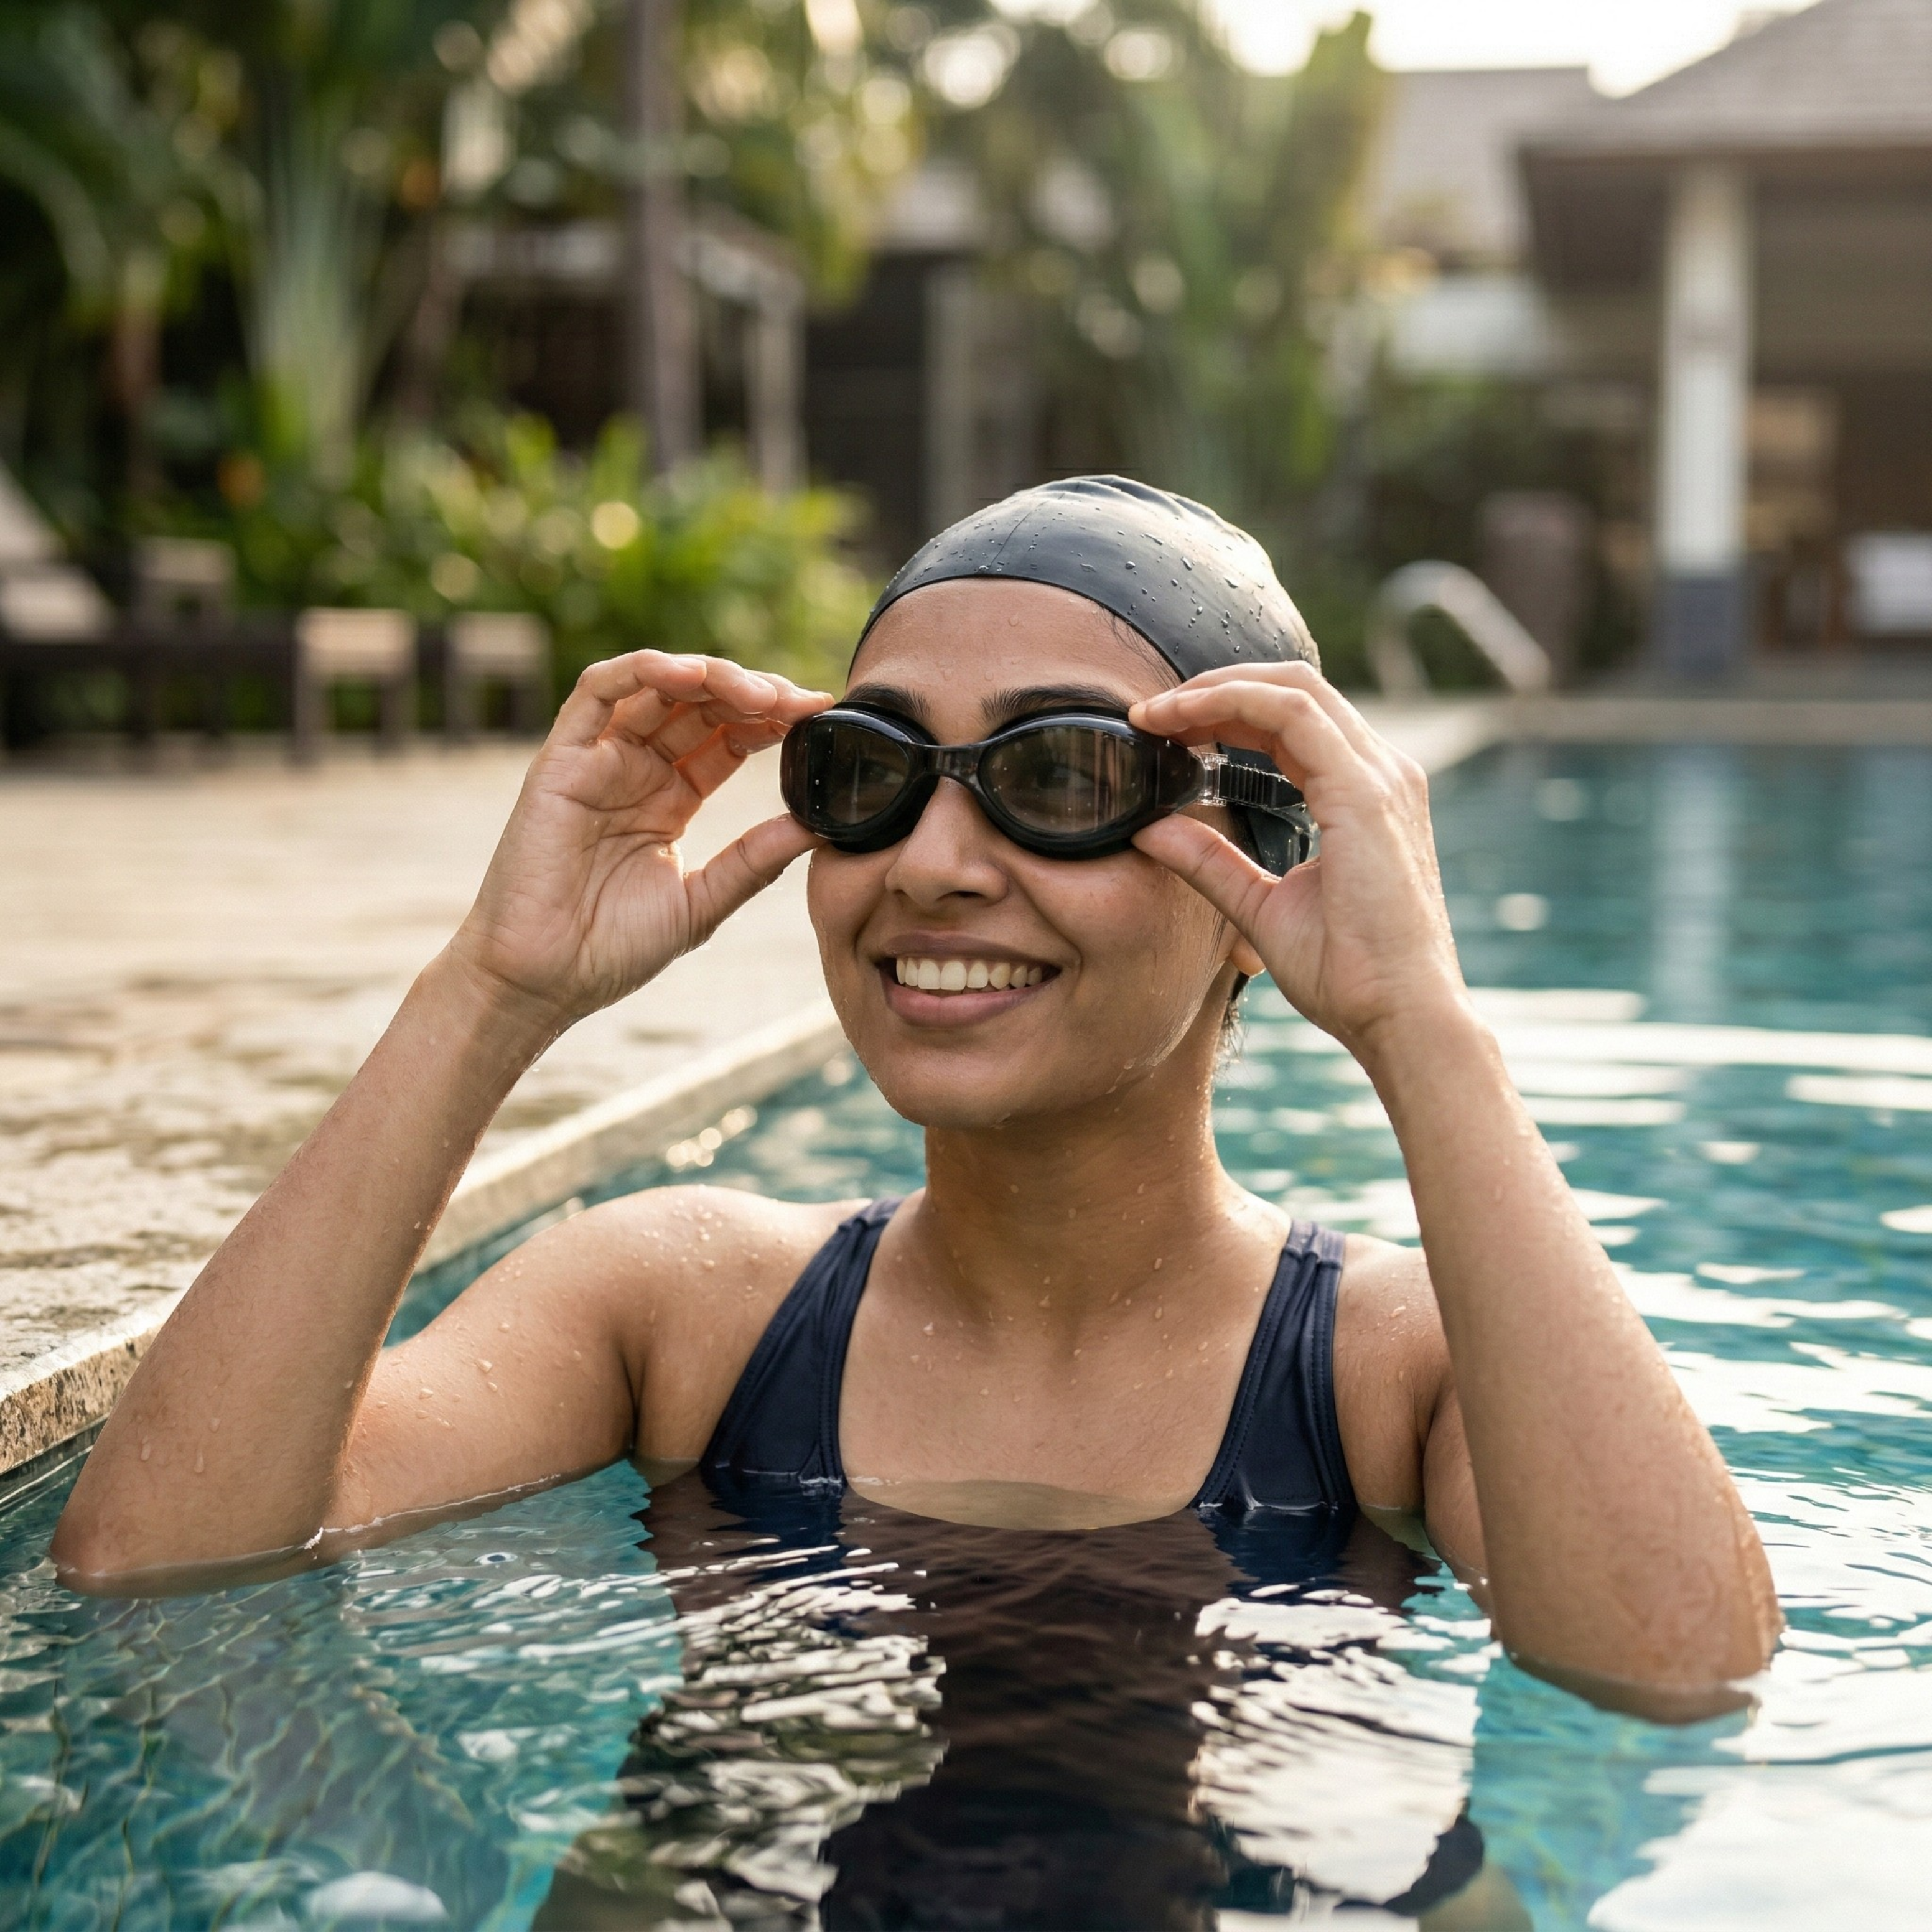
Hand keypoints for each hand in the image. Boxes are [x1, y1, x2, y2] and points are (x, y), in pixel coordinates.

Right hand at [450, 650, 829, 1025]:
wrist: (541, 981)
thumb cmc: (611, 949)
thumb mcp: (703, 901)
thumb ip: (755, 860)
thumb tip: (818, 825)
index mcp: (669, 799)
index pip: (727, 739)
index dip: (771, 721)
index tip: (817, 716)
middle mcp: (635, 771)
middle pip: (700, 705)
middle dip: (753, 693)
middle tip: (797, 701)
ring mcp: (598, 761)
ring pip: (657, 687)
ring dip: (711, 676)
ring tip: (758, 691)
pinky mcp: (561, 760)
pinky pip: (597, 692)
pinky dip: (643, 670)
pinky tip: (690, 674)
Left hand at [1128, 662, 1466, 1060]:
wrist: (1400, 1019)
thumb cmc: (1349, 976)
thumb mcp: (1260, 907)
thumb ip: (1210, 861)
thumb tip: (1151, 829)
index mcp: (1365, 796)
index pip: (1291, 724)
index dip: (1225, 713)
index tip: (1163, 731)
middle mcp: (1381, 775)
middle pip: (1292, 691)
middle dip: (1217, 689)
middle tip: (1152, 713)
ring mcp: (1380, 778)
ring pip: (1292, 689)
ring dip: (1216, 689)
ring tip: (1157, 713)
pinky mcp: (1365, 793)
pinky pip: (1292, 714)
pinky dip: (1232, 703)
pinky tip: (1183, 720)